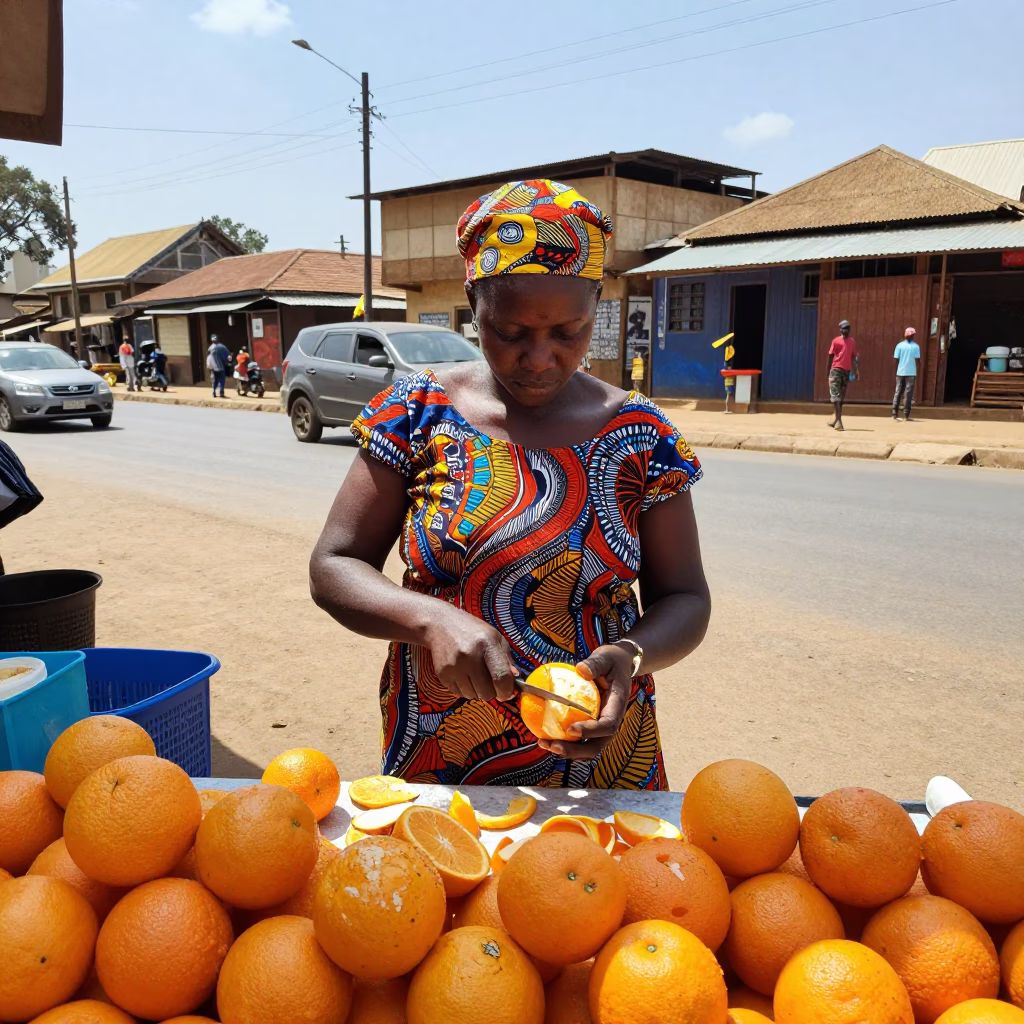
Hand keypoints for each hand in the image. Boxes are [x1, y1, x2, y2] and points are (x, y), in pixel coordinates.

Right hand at [424, 605, 518, 702]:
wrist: (440, 624)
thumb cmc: (472, 631)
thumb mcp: (494, 637)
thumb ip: (507, 659)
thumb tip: (515, 680)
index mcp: (487, 643)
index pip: (501, 677)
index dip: (507, 690)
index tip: (508, 692)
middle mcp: (470, 655)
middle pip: (487, 692)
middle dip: (492, 692)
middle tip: (490, 682)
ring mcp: (454, 666)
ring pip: (473, 696)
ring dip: (477, 691)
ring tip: (475, 676)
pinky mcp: (442, 674)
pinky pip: (459, 694)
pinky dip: (464, 689)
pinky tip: (463, 675)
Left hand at [537, 644, 632, 760]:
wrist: (620, 665)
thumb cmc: (612, 661)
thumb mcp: (606, 657)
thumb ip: (595, 663)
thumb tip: (581, 669)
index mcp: (617, 705)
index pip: (607, 725)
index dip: (590, 731)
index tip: (571, 729)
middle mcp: (611, 720)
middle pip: (596, 745)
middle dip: (575, 750)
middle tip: (553, 746)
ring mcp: (601, 726)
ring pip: (587, 747)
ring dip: (567, 751)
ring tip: (545, 744)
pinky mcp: (591, 725)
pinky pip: (579, 739)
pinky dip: (564, 742)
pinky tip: (545, 737)